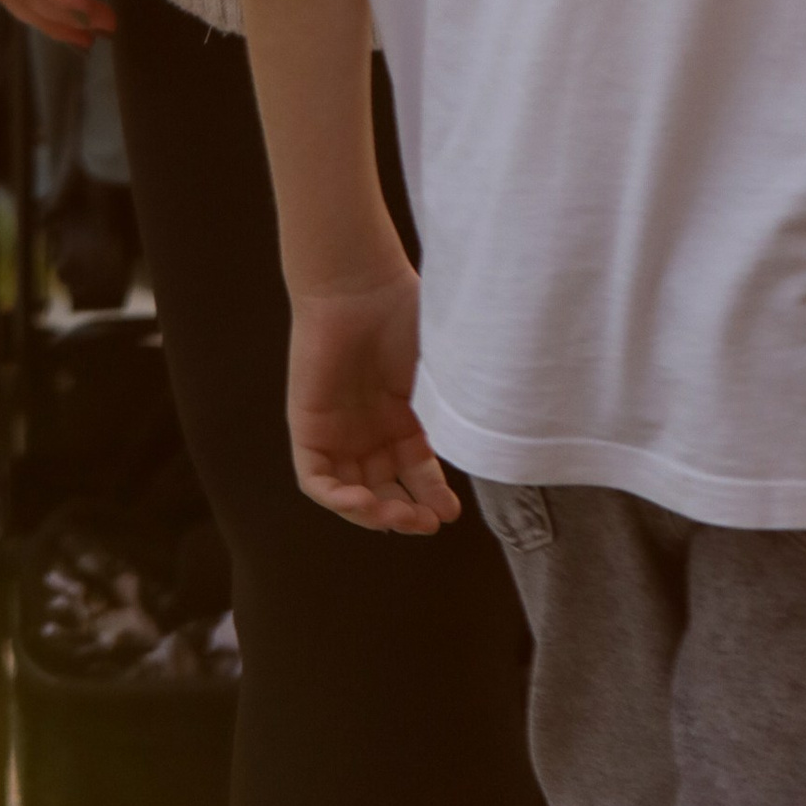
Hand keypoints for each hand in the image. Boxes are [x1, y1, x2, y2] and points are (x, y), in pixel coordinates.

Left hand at [285, 265, 460, 536]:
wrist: (358, 284)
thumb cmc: (404, 314)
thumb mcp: (442, 368)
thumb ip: (461, 404)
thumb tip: (497, 440)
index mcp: (403, 415)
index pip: (417, 472)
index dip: (433, 497)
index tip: (452, 512)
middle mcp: (370, 429)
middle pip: (387, 490)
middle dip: (409, 513)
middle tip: (429, 521)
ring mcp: (338, 430)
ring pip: (353, 494)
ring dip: (376, 514)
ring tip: (401, 516)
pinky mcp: (308, 427)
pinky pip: (316, 480)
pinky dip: (338, 501)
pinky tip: (365, 503)